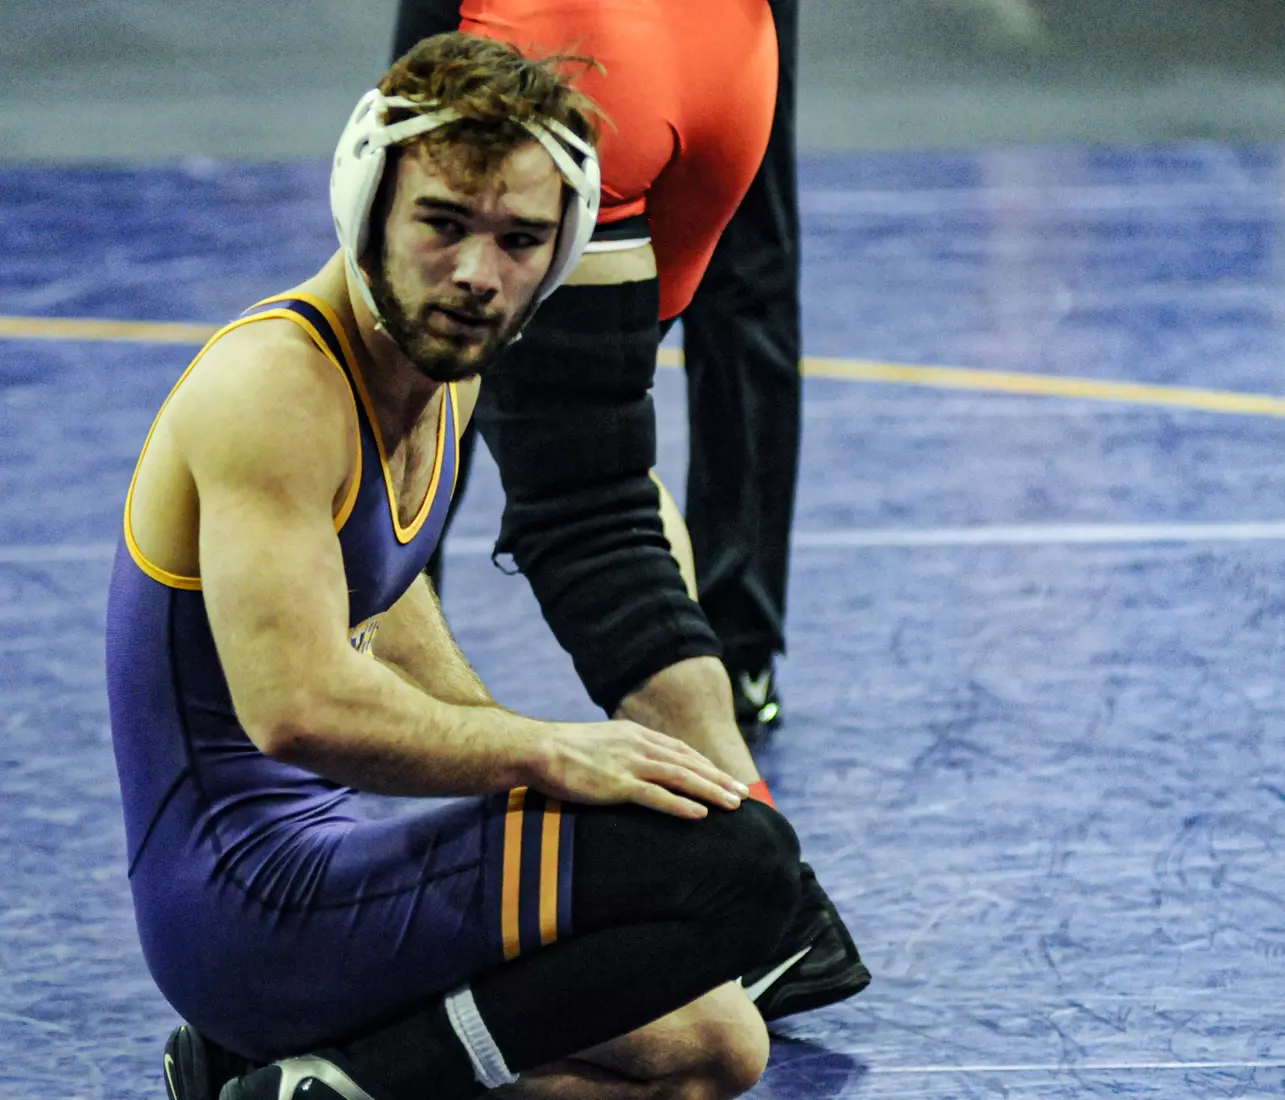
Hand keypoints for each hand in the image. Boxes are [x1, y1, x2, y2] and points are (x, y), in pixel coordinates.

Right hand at [532, 721, 750, 819]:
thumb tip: (633, 767)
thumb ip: (622, 752)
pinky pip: (655, 796)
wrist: (538, 749)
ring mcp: (629, 764)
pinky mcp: (617, 784)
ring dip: (711, 791)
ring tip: (734, 805)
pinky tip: (700, 814)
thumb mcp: (601, 743)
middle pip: (688, 763)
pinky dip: (680, 804)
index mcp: (635, 735)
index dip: (706, 765)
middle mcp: (638, 746)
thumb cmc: (563, 750)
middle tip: (743, 794)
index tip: (725, 778)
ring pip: (681, 777)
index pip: (680, 750)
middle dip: (719, 779)